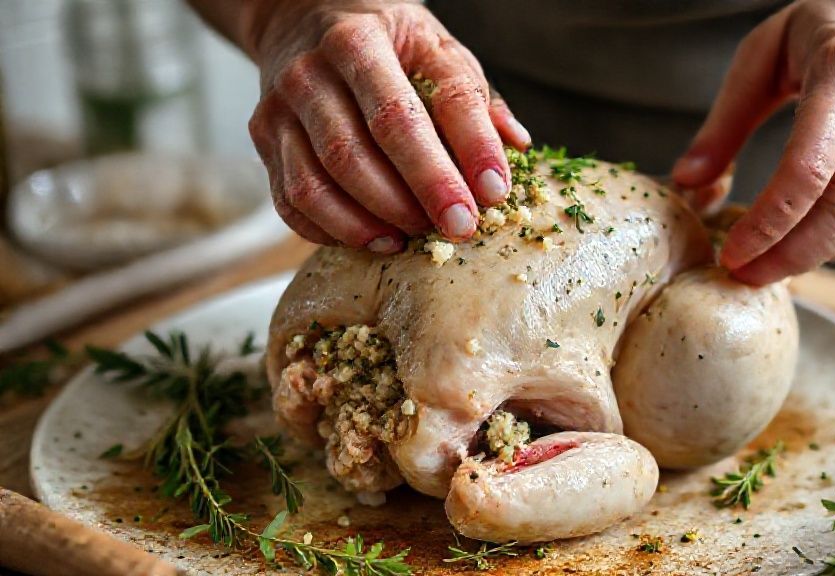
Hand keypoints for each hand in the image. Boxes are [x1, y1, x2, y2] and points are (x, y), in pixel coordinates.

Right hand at [243, 1, 530, 249]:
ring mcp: (281, 107)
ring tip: (414, 238)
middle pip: (367, 145)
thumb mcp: (433, 47)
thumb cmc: (382, 42)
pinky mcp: (264, 140)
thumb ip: (471, 96)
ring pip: (322, 180)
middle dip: (421, 193)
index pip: (422, 101)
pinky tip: (374, 239)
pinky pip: (293, 201)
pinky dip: (334, 230)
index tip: (495, 192)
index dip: (465, 150)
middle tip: (460, 227)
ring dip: (375, 220)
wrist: (298, 19)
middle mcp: (314, 70)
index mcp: (363, 39)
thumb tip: (515, 145)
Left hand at [672, 0, 834, 284]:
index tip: (729, 252)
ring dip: (811, 259)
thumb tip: (687, 181)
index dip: (766, 224)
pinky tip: (802, 251)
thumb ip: (724, 121)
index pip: (807, 170)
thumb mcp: (764, 53)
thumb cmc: (827, 30)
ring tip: (763, 269)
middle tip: (741, 275)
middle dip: (786, 255)